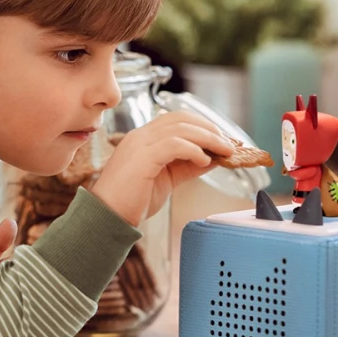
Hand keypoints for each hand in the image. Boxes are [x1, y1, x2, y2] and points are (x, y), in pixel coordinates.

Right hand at [89, 112, 235, 226]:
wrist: (107, 218)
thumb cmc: (132, 201)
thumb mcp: (168, 179)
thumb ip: (187, 166)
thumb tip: (213, 158)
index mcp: (144, 138)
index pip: (178, 120)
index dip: (204, 126)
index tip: (224, 139)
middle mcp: (141, 136)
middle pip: (182, 119)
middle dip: (211, 129)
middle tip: (230, 144)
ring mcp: (139, 144)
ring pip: (180, 128)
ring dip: (208, 138)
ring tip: (224, 151)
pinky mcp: (142, 158)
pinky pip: (173, 144)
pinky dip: (193, 150)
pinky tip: (204, 160)